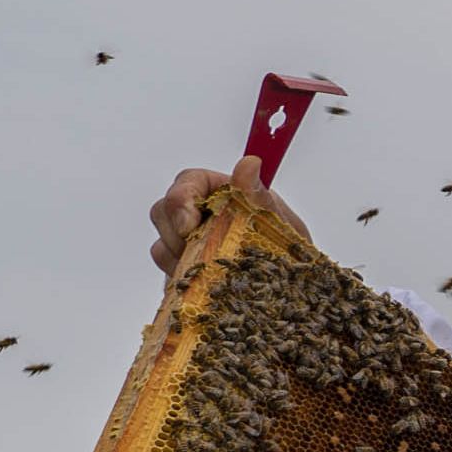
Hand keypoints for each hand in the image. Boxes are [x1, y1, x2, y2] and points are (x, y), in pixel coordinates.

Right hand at [150, 154, 309, 276]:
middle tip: (200, 255)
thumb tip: (249, 163)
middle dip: (175, 234)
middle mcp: (199, 213)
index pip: (188, 181)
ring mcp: (187, 243)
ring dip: (181, 261)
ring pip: (161, 246)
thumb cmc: (286, 246)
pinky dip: (183, 282)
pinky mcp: (184, 271)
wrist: (290, 283)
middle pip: (163, 211)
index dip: (181, 199)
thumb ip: (259, 196)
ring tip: (214, 273)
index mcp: (222, 191)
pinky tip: (206, 288)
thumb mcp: (279, 223)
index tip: (190, 225)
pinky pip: (168, 274)